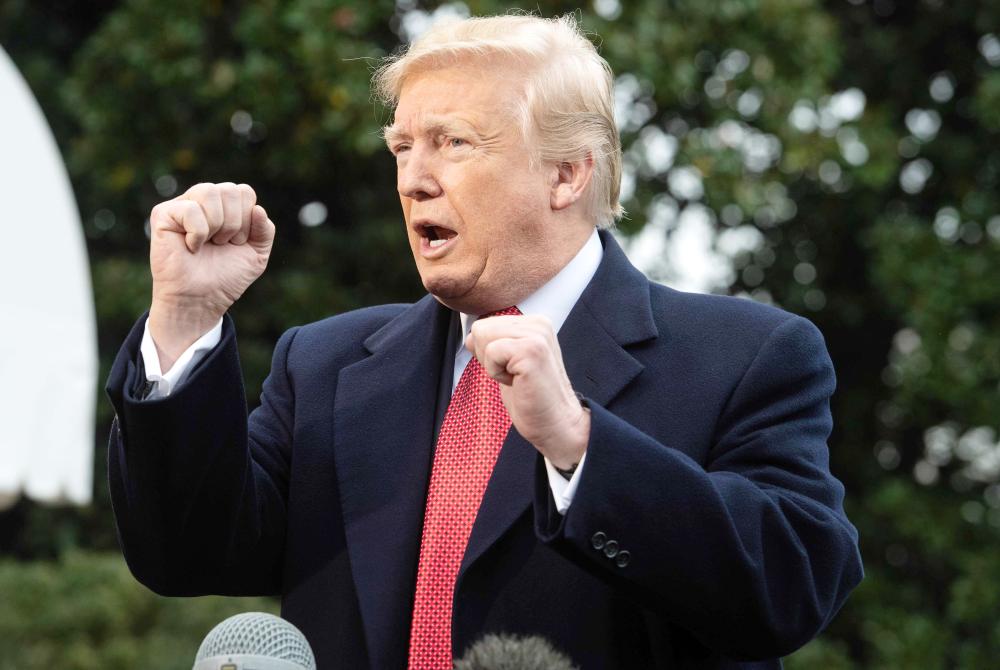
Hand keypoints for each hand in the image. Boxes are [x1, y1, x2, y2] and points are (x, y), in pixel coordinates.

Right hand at [148, 182, 275, 369]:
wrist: (202, 299)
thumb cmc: (225, 277)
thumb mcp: (257, 254)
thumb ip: (265, 230)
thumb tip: (258, 208)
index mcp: (225, 206)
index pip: (244, 191)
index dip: (248, 219)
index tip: (237, 242)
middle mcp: (203, 201)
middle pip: (230, 189)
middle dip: (234, 223)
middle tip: (222, 244)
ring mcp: (182, 206)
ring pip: (209, 192)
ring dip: (217, 225)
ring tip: (208, 243)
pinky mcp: (163, 215)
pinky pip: (190, 209)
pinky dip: (198, 233)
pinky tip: (191, 247)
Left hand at [466, 315, 589, 468]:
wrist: (556, 423)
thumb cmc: (532, 398)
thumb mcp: (508, 364)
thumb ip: (492, 345)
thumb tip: (469, 338)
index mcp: (534, 323)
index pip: (486, 323)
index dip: (488, 352)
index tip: (513, 370)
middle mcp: (538, 324)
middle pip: (481, 328)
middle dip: (488, 357)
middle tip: (515, 376)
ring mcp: (537, 335)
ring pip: (483, 337)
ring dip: (493, 365)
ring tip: (517, 378)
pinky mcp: (532, 350)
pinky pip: (491, 353)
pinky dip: (496, 373)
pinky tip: (517, 382)